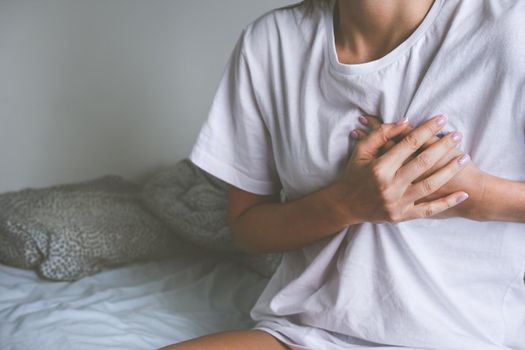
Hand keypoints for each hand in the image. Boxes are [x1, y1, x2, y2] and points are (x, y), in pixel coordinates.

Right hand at [336, 115, 470, 223]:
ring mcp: (397, 203)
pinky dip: (447, 203)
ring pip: (430, 185)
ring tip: (464, 158)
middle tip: (457, 135)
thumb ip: (381, 135)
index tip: (441, 119)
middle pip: (423, 163)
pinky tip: (463, 194)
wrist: (344, 206)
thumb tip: (406, 122)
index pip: (408, 144)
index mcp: (379, 168)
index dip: (426, 130)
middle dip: (442, 147)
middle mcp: (389, 186)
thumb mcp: (361, 151)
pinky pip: (429, 210)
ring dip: (449, 171)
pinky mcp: (401, 216)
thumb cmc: (353, 175)